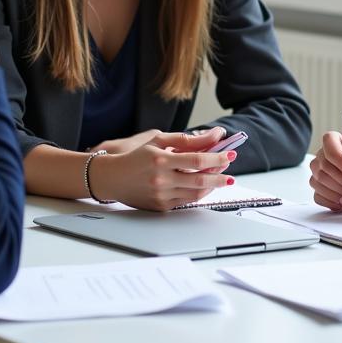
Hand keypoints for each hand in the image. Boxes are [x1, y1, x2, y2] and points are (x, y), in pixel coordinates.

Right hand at [91, 129, 237, 209]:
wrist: (111, 178)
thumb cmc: (136, 156)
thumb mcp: (159, 140)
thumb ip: (187, 139)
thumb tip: (214, 135)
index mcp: (161, 160)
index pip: (198, 160)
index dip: (217, 158)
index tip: (230, 154)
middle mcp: (161, 180)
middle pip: (200, 180)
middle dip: (220, 176)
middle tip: (230, 171)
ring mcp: (161, 196)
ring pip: (196, 194)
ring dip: (212, 186)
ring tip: (220, 178)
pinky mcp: (160, 207)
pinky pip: (186, 202)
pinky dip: (199, 194)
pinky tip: (204, 186)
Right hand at [309, 130, 341, 210]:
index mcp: (331, 140)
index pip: (329, 148)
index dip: (340, 160)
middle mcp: (320, 155)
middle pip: (324, 167)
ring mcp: (316, 171)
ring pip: (319, 182)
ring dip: (338, 191)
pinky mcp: (316, 187)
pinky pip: (317, 196)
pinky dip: (331, 201)